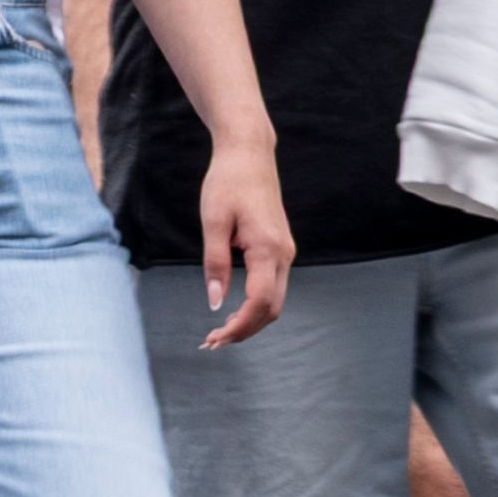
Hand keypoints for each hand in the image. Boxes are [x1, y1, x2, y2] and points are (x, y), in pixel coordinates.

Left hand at [192, 142, 293, 350]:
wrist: (249, 154)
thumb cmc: (228, 182)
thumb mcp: (213, 222)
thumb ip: (214, 263)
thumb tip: (215, 302)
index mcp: (269, 249)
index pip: (259, 302)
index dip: (239, 326)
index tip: (215, 338)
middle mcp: (284, 254)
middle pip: (271, 309)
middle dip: (244, 330)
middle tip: (211, 342)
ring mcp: (286, 252)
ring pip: (275, 300)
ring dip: (250, 320)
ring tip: (219, 332)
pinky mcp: (280, 248)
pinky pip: (273, 286)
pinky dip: (256, 305)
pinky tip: (233, 310)